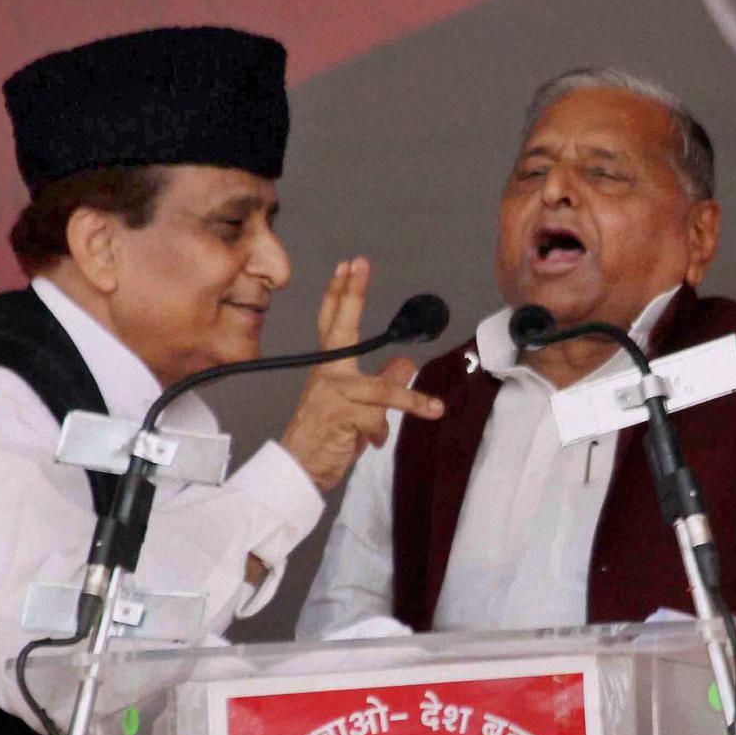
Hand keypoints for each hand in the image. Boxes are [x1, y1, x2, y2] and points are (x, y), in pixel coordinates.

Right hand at [281, 257, 444, 491]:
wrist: (301, 469)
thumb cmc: (325, 436)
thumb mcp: (359, 408)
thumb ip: (382, 383)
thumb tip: (406, 363)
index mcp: (329, 369)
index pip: (333, 324)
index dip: (341, 294)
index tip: (350, 265)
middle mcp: (327, 375)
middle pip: (340, 330)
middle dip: (350, 296)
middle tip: (358, 264)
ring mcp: (332, 395)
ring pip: (380, 390)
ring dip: (410, 401)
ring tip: (434, 409)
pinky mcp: (340, 418)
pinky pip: (376, 420)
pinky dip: (379, 434)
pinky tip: (372, 442)